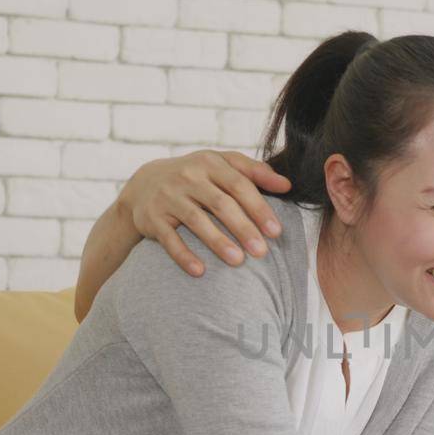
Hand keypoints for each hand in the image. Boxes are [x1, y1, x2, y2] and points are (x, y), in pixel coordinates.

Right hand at [115, 150, 290, 275]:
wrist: (146, 183)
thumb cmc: (197, 176)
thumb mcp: (222, 165)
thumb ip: (254, 172)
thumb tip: (288, 185)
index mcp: (210, 163)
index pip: (239, 185)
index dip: (258, 208)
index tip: (276, 232)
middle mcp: (188, 177)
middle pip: (220, 203)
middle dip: (243, 228)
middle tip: (262, 252)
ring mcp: (168, 196)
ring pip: (196, 220)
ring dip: (217, 242)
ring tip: (238, 261)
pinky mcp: (152, 217)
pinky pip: (169, 238)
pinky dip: (183, 255)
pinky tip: (200, 271)